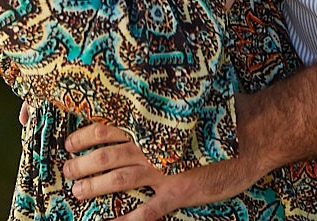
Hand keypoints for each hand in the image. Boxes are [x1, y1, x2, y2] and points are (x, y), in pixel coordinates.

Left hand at [63, 122, 266, 217]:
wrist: (250, 134)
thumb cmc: (219, 116)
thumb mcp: (182, 106)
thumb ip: (158, 111)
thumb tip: (138, 109)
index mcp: (149, 123)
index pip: (106, 127)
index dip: (83, 136)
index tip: (68, 142)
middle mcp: (149, 145)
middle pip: (104, 154)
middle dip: (81, 164)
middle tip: (66, 172)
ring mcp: (161, 170)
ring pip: (117, 180)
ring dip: (94, 187)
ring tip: (77, 192)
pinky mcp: (176, 192)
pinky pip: (145, 211)